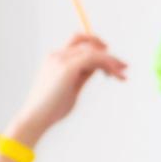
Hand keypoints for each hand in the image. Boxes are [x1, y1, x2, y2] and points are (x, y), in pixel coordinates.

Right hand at [9, 33, 128, 144]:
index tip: (112, 60)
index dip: (96, 47)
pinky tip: (115, 74)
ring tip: (122, 75)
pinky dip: (108, 64)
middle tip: (124, 67)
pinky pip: (94, 58)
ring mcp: (62, 59)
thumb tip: (98, 67)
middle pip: (89, 45)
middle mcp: (58, 55)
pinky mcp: (68, 67)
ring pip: (94, 52)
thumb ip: (83, 75)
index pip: (80, 43)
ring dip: (112, 61)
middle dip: (108, 55)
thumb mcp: (71, 87)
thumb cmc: (51, 108)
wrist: (36, 117)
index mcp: (55, 58)